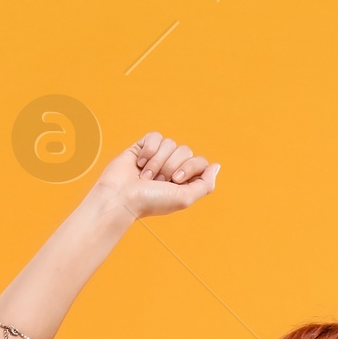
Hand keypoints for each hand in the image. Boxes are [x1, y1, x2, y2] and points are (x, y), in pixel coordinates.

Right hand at [92, 132, 219, 220]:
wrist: (121, 197)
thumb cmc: (151, 202)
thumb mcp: (185, 198)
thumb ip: (205, 184)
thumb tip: (216, 166)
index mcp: (184, 181)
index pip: (199, 161)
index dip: (189, 168)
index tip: (175, 181)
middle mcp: (172, 167)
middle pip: (185, 150)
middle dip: (171, 166)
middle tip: (157, 181)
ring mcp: (157, 157)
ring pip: (169, 143)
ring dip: (157, 162)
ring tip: (146, 177)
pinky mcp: (142, 147)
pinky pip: (155, 136)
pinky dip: (148, 149)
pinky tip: (139, 163)